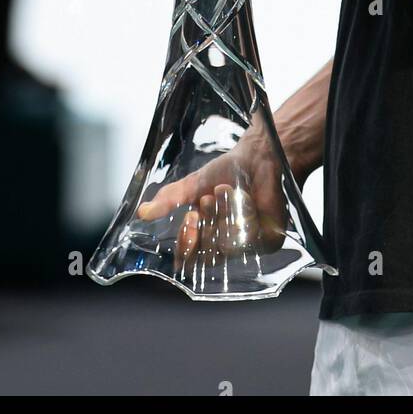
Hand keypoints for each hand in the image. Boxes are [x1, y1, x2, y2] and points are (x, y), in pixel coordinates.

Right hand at [136, 120, 295, 274]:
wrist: (257, 155)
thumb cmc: (227, 172)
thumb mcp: (193, 185)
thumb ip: (169, 200)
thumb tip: (142, 212)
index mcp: (206, 237)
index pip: (191, 258)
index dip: (187, 246)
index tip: (187, 222)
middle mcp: (227, 246)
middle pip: (209, 257)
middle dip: (204, 228)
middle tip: (204, 204)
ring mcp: (249, 245)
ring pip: (229, 247)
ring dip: (222, 216)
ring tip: (222, 192)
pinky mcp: (270, 240)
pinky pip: (251, 238)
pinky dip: (242, 213)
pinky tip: (241, 196)